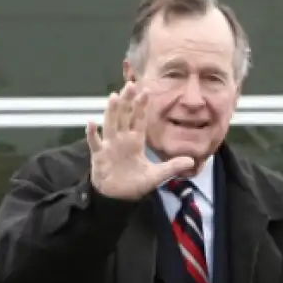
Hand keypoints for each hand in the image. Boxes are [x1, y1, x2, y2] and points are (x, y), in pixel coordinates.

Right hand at [87, 81, 194, 199]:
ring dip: (112, 111)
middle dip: (127, 102)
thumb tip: (191, 161)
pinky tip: (90, 122)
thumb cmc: (135, 183)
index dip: (141, 106)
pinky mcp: (99, 156)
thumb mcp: (157, 175)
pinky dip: (92, 134)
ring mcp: (109, 146)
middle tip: (130, 85)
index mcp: (135, 141)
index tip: (145, 91)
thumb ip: (172, 167)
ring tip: (114, 97)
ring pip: (110, 124)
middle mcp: (122, 140)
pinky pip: (95, 143)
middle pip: (124, 117)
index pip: (139, 120)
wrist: (118, 197)